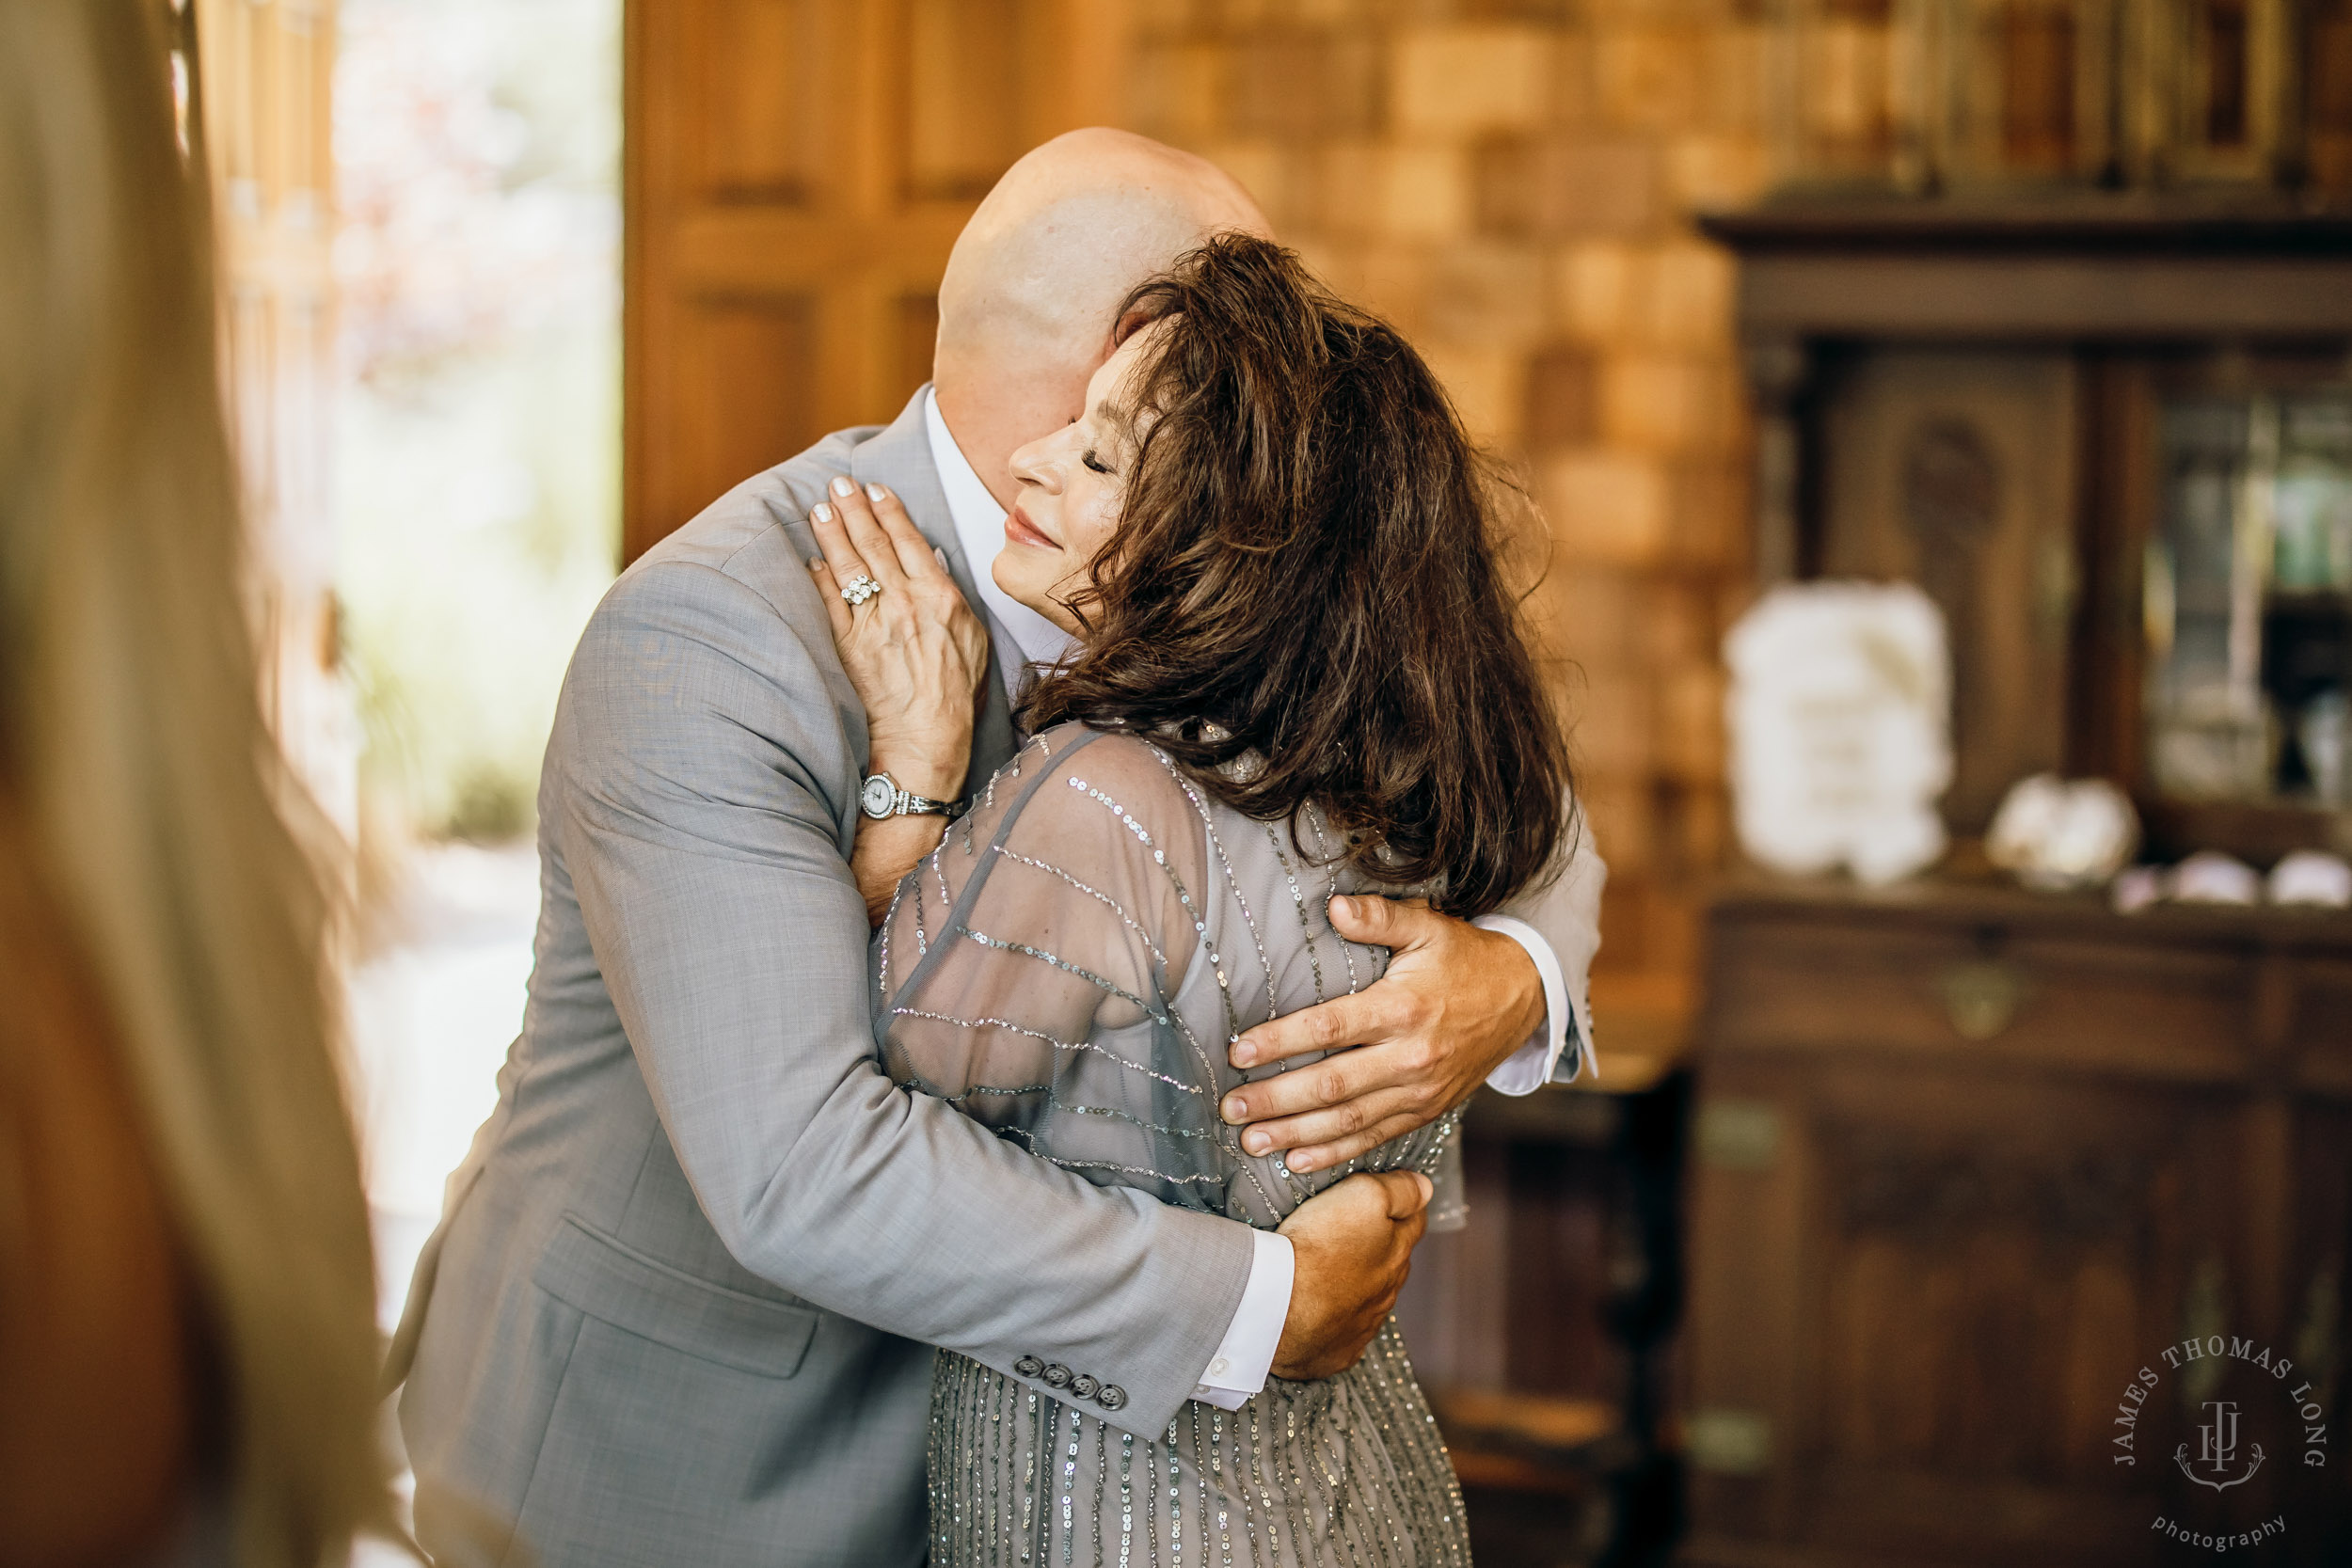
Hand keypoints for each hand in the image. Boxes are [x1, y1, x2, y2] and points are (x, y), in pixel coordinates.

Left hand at [808, 475, 990, 802]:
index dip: (889, 511)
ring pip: (849, 567)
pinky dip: (821, 579)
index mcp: (939, 596)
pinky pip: (831, 604)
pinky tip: (812, 559)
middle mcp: (905, 603)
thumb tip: (933, 558)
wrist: (928, 733)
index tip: (875, 488)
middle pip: (873, 544)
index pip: (908, 541)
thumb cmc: (957, 689)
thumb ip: (952, 595)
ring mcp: (875, 623)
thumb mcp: (973, 637)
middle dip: (854, 509)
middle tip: (839, 483)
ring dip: (832, 534)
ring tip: (819, 509)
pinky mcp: (851, 645)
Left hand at [1220, 896, 1544, 1173]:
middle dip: (1276, 1100)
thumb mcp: (1427, 926)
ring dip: (1295, 1135)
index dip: (1281, 1041)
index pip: (1330, 1027)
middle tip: (1230, 1107)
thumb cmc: (1464, 959)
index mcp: (1403, 1008)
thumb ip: (1379, 918)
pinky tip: (1297, 1161)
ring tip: (1250, 1141)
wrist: (1521, 1000)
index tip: (1238, 1051)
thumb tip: (1333, 907)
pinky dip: (1335, 1154)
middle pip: (1332, 1085)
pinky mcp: (1426, 1111)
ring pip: (1349, 1121)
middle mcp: (1410, 1057)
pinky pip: (1375, 1138)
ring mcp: (1419, 1091)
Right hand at [1271, 1170, 1431, 1379]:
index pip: (1414, 1222)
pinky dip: (1335, 1318)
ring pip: (1369, 1298)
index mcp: (1397, 1254)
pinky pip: (1343, 1332)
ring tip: (1328, 1269)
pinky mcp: (1336, 1352)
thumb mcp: (1363, 1196)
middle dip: (1380, 1245)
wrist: (1276, 1308)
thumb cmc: (1317, 1247)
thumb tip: (1425, 1188)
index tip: (1388, 1193)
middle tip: (1351, 1228)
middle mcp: (1386, 1294)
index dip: (1404, 1204)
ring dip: (1356, 1283)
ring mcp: (1363, 1326)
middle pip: (1392, 1262)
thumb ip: (1399, 1190)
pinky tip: (1319, 1310)